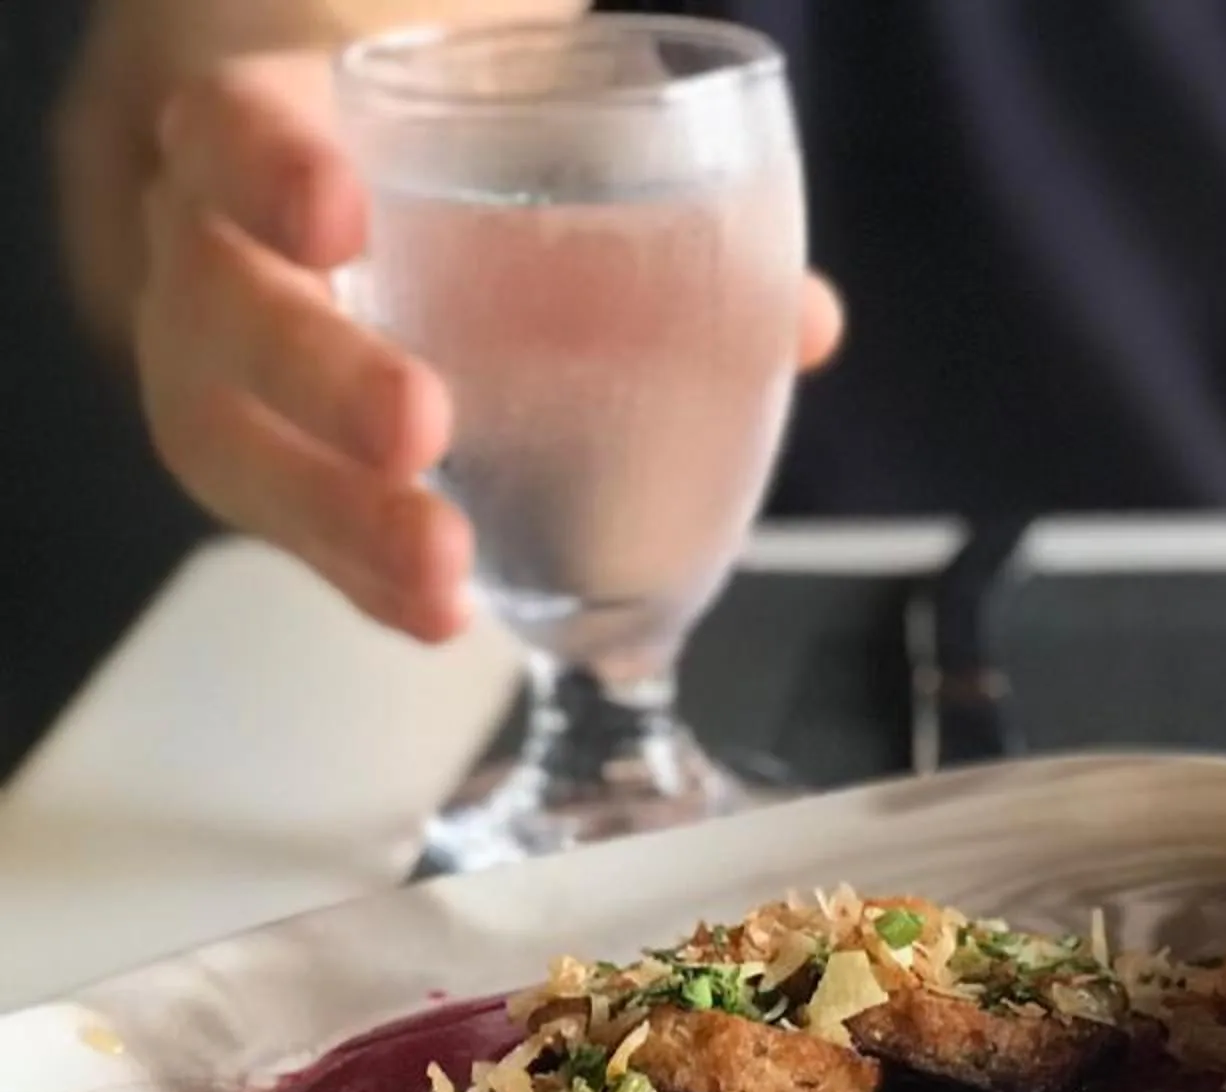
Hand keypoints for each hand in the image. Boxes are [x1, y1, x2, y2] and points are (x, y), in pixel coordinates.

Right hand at [133, 53, 843, 643]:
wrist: (315, 201)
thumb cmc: (421, 179)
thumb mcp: (500, 158)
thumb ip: (638, 223)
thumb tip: (802, 322)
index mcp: (261, 136)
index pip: (230, 130)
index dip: (271, 168)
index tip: (343, 214)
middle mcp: (213, 251)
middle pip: (224, 306)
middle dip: (321, 375)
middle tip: (421, 429)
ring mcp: (215, 368)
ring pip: (232, 441)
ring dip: (340, 518)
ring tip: (438, 577)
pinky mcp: (251, 467)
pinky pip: (287, 530)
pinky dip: (363, 577)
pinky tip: (440, 617)